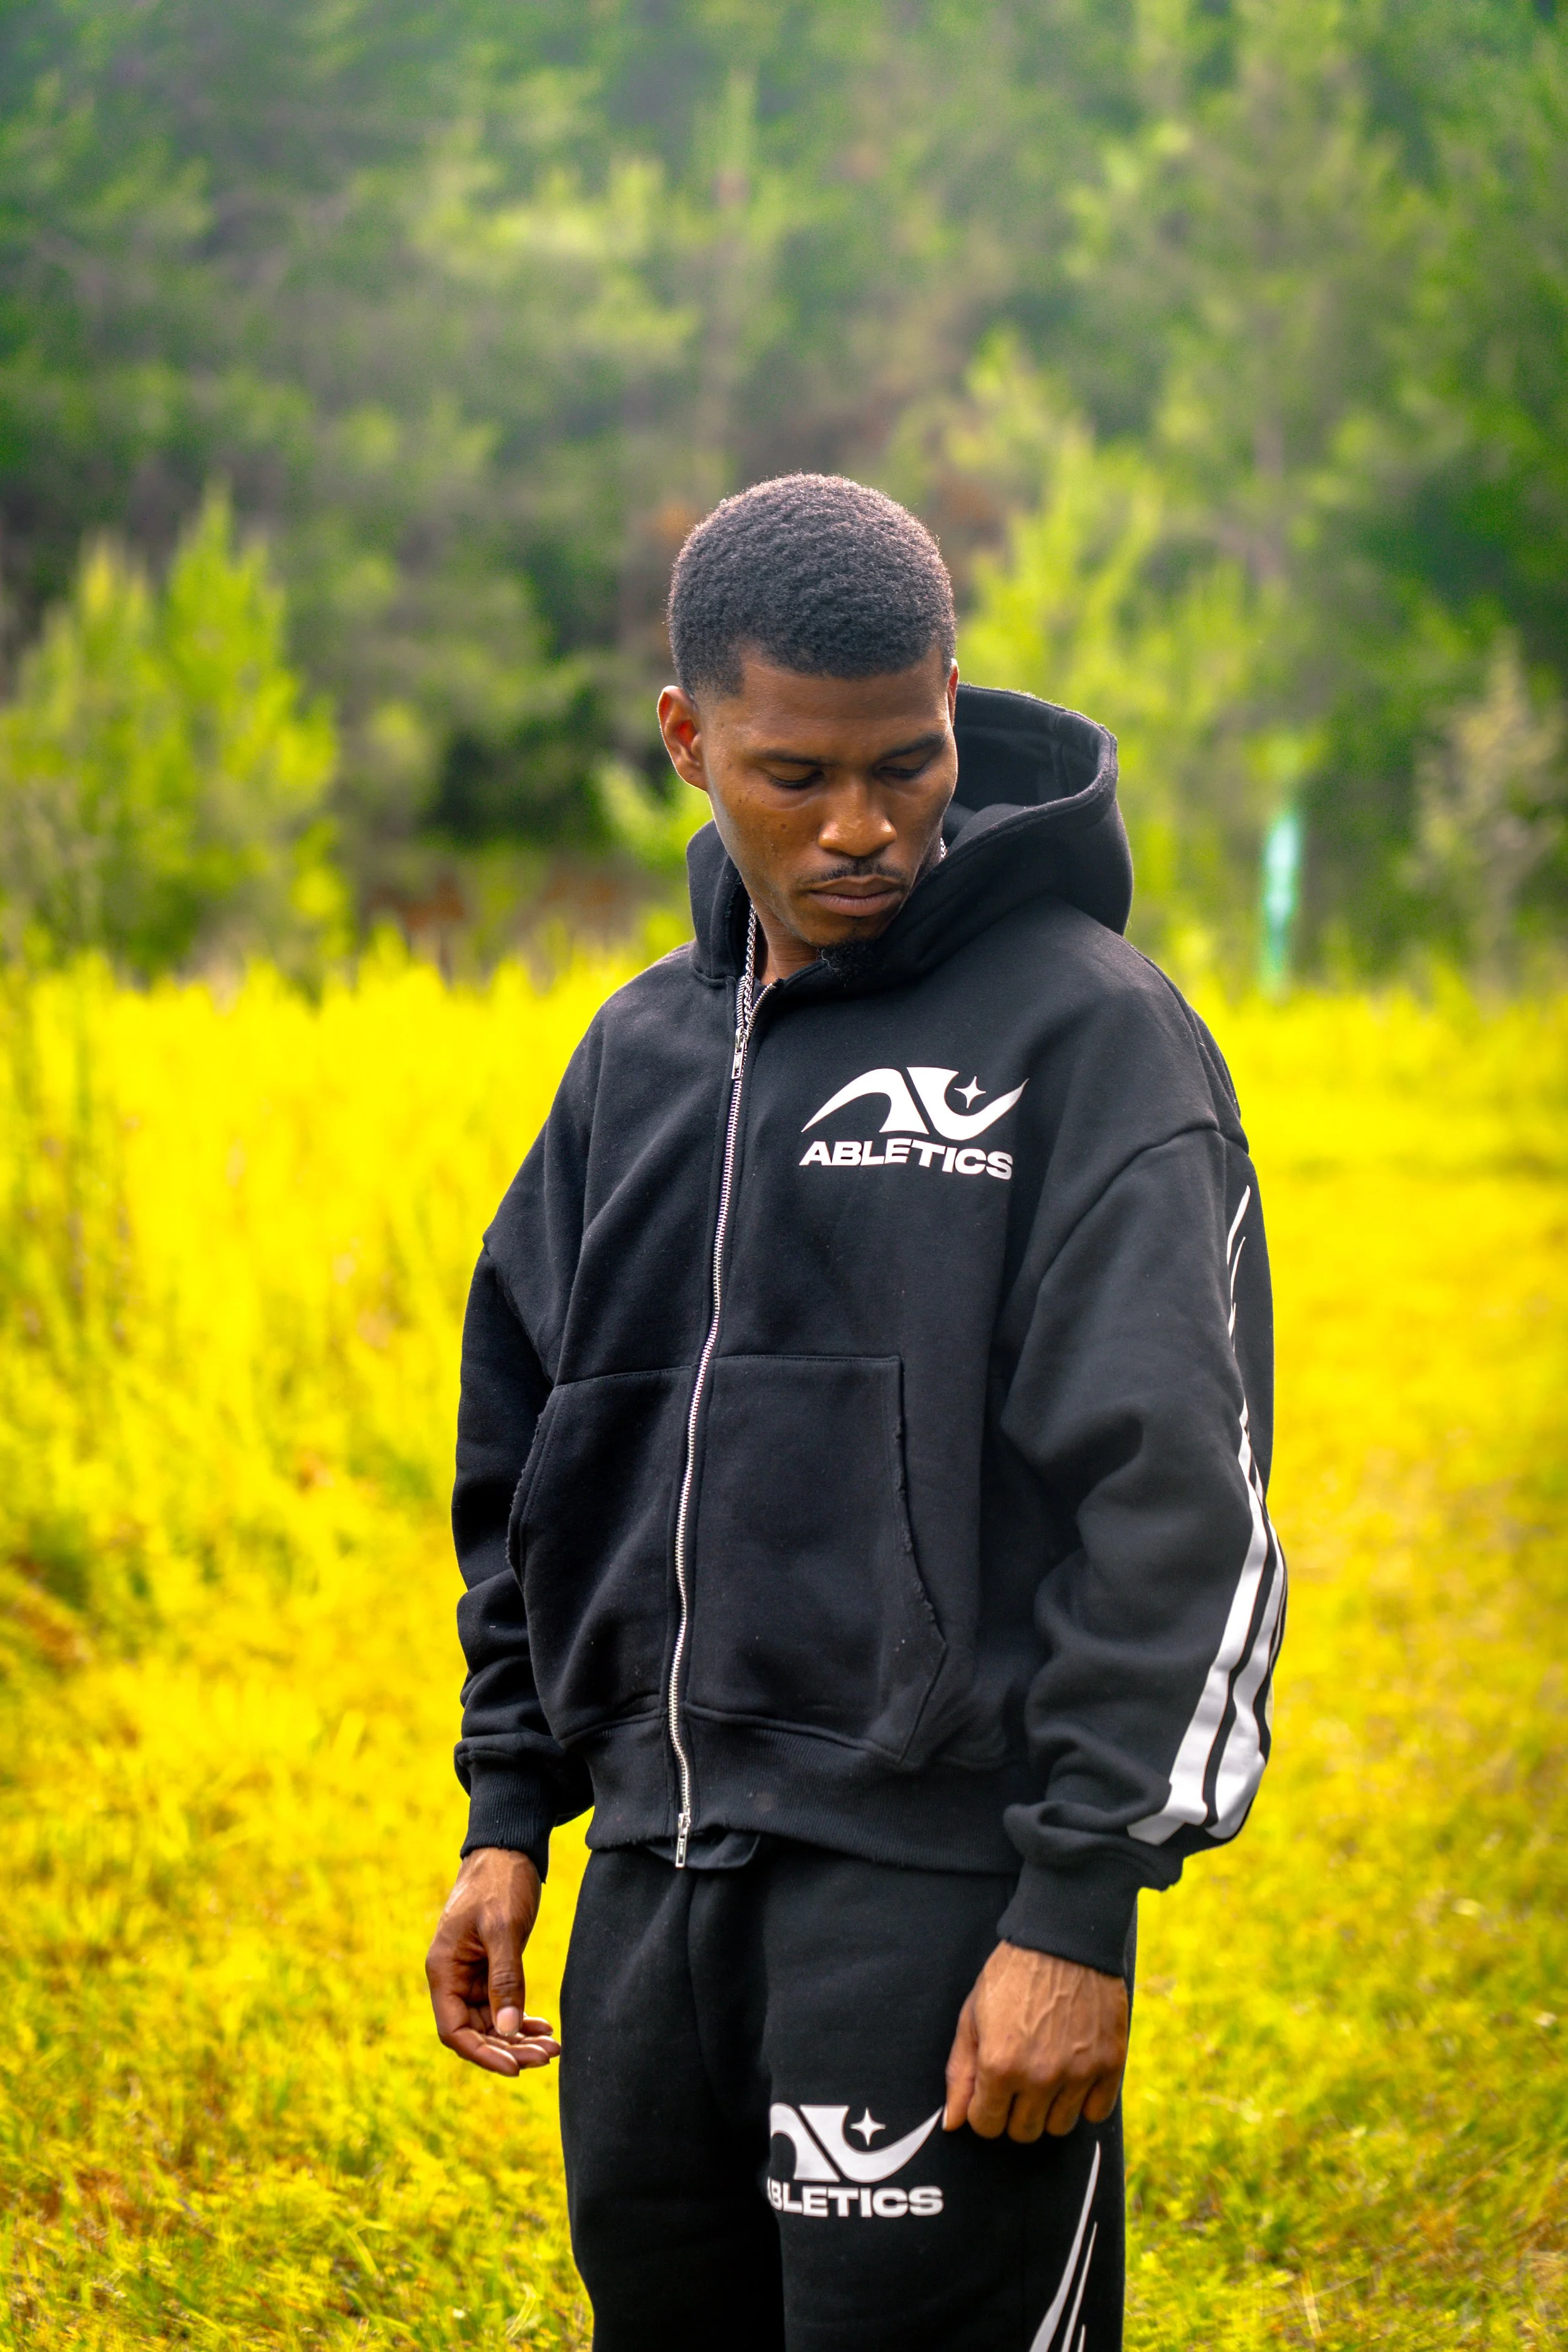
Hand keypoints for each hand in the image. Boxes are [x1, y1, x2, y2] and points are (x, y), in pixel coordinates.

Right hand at [425, 1847, 560, 2076]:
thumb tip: (508, 2029)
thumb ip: (504, 1979)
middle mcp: (452, 1977)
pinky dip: (521, 2018)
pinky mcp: (490, 1968)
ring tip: (552, 2047)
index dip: (482, 2054)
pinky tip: (544, 2027)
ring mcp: (471, 1974)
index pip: (454, 2030)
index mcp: (443, 1969)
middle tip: (547, 2056)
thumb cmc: (499, 1883)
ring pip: (491, 2022)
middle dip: (509, 2048)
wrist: (507, 1849)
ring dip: (518, 2038)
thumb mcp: (503, 1928)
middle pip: (475, 2031)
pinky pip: (501, 2005)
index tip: (515, 2068)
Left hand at [943, 1941, 1127, 2141]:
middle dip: (1014, 2111)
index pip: (986, 2125)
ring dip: (1050, 2108)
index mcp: (1000, 2065)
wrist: (1063, 1938)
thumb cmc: (1011, 1974)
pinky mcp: (1110, 2063)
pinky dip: (1085, 2101)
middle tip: (1018, 2078)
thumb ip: (960, 2072)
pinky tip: (1074, 2073)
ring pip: (1060, 2127)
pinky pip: (1097, 2113)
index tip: (990, 2089)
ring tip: (1046, 2073)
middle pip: (1024, 2132)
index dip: (984, 2109)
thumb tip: (953, 2124)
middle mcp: (1040, 2077)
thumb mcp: (972, 2016)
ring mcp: (1078, 2073)